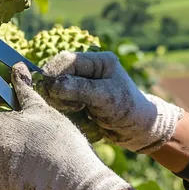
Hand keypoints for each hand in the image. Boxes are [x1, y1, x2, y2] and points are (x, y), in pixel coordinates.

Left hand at [0, 63, 130, 189]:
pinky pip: (2, 188)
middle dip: (4, 147)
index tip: (7, 131)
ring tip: (37, 166)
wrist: (74, 182)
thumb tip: (17, 66)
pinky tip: (35, 182)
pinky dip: (13, 187)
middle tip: (32, 150)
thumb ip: (24, 90)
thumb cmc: (60, 142)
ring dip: (9, 167)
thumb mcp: (42, 110)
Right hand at [39, 51, 184, 153]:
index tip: (52, 92)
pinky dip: (62, 106)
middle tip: (69, 106)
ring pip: (55, 86)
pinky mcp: (78, 97)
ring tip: (76, 110)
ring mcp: (82, 83)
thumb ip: (79, 89)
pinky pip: (60, 98)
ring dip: (59, 100)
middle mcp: (88, 69)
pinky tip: (75, 113)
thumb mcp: (104, 97)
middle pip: (57, 72)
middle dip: (56, 89)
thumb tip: (53, 84)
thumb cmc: (126, 110)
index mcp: (97, 61)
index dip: (54, 74)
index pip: (66, 60)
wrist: (137, 129)